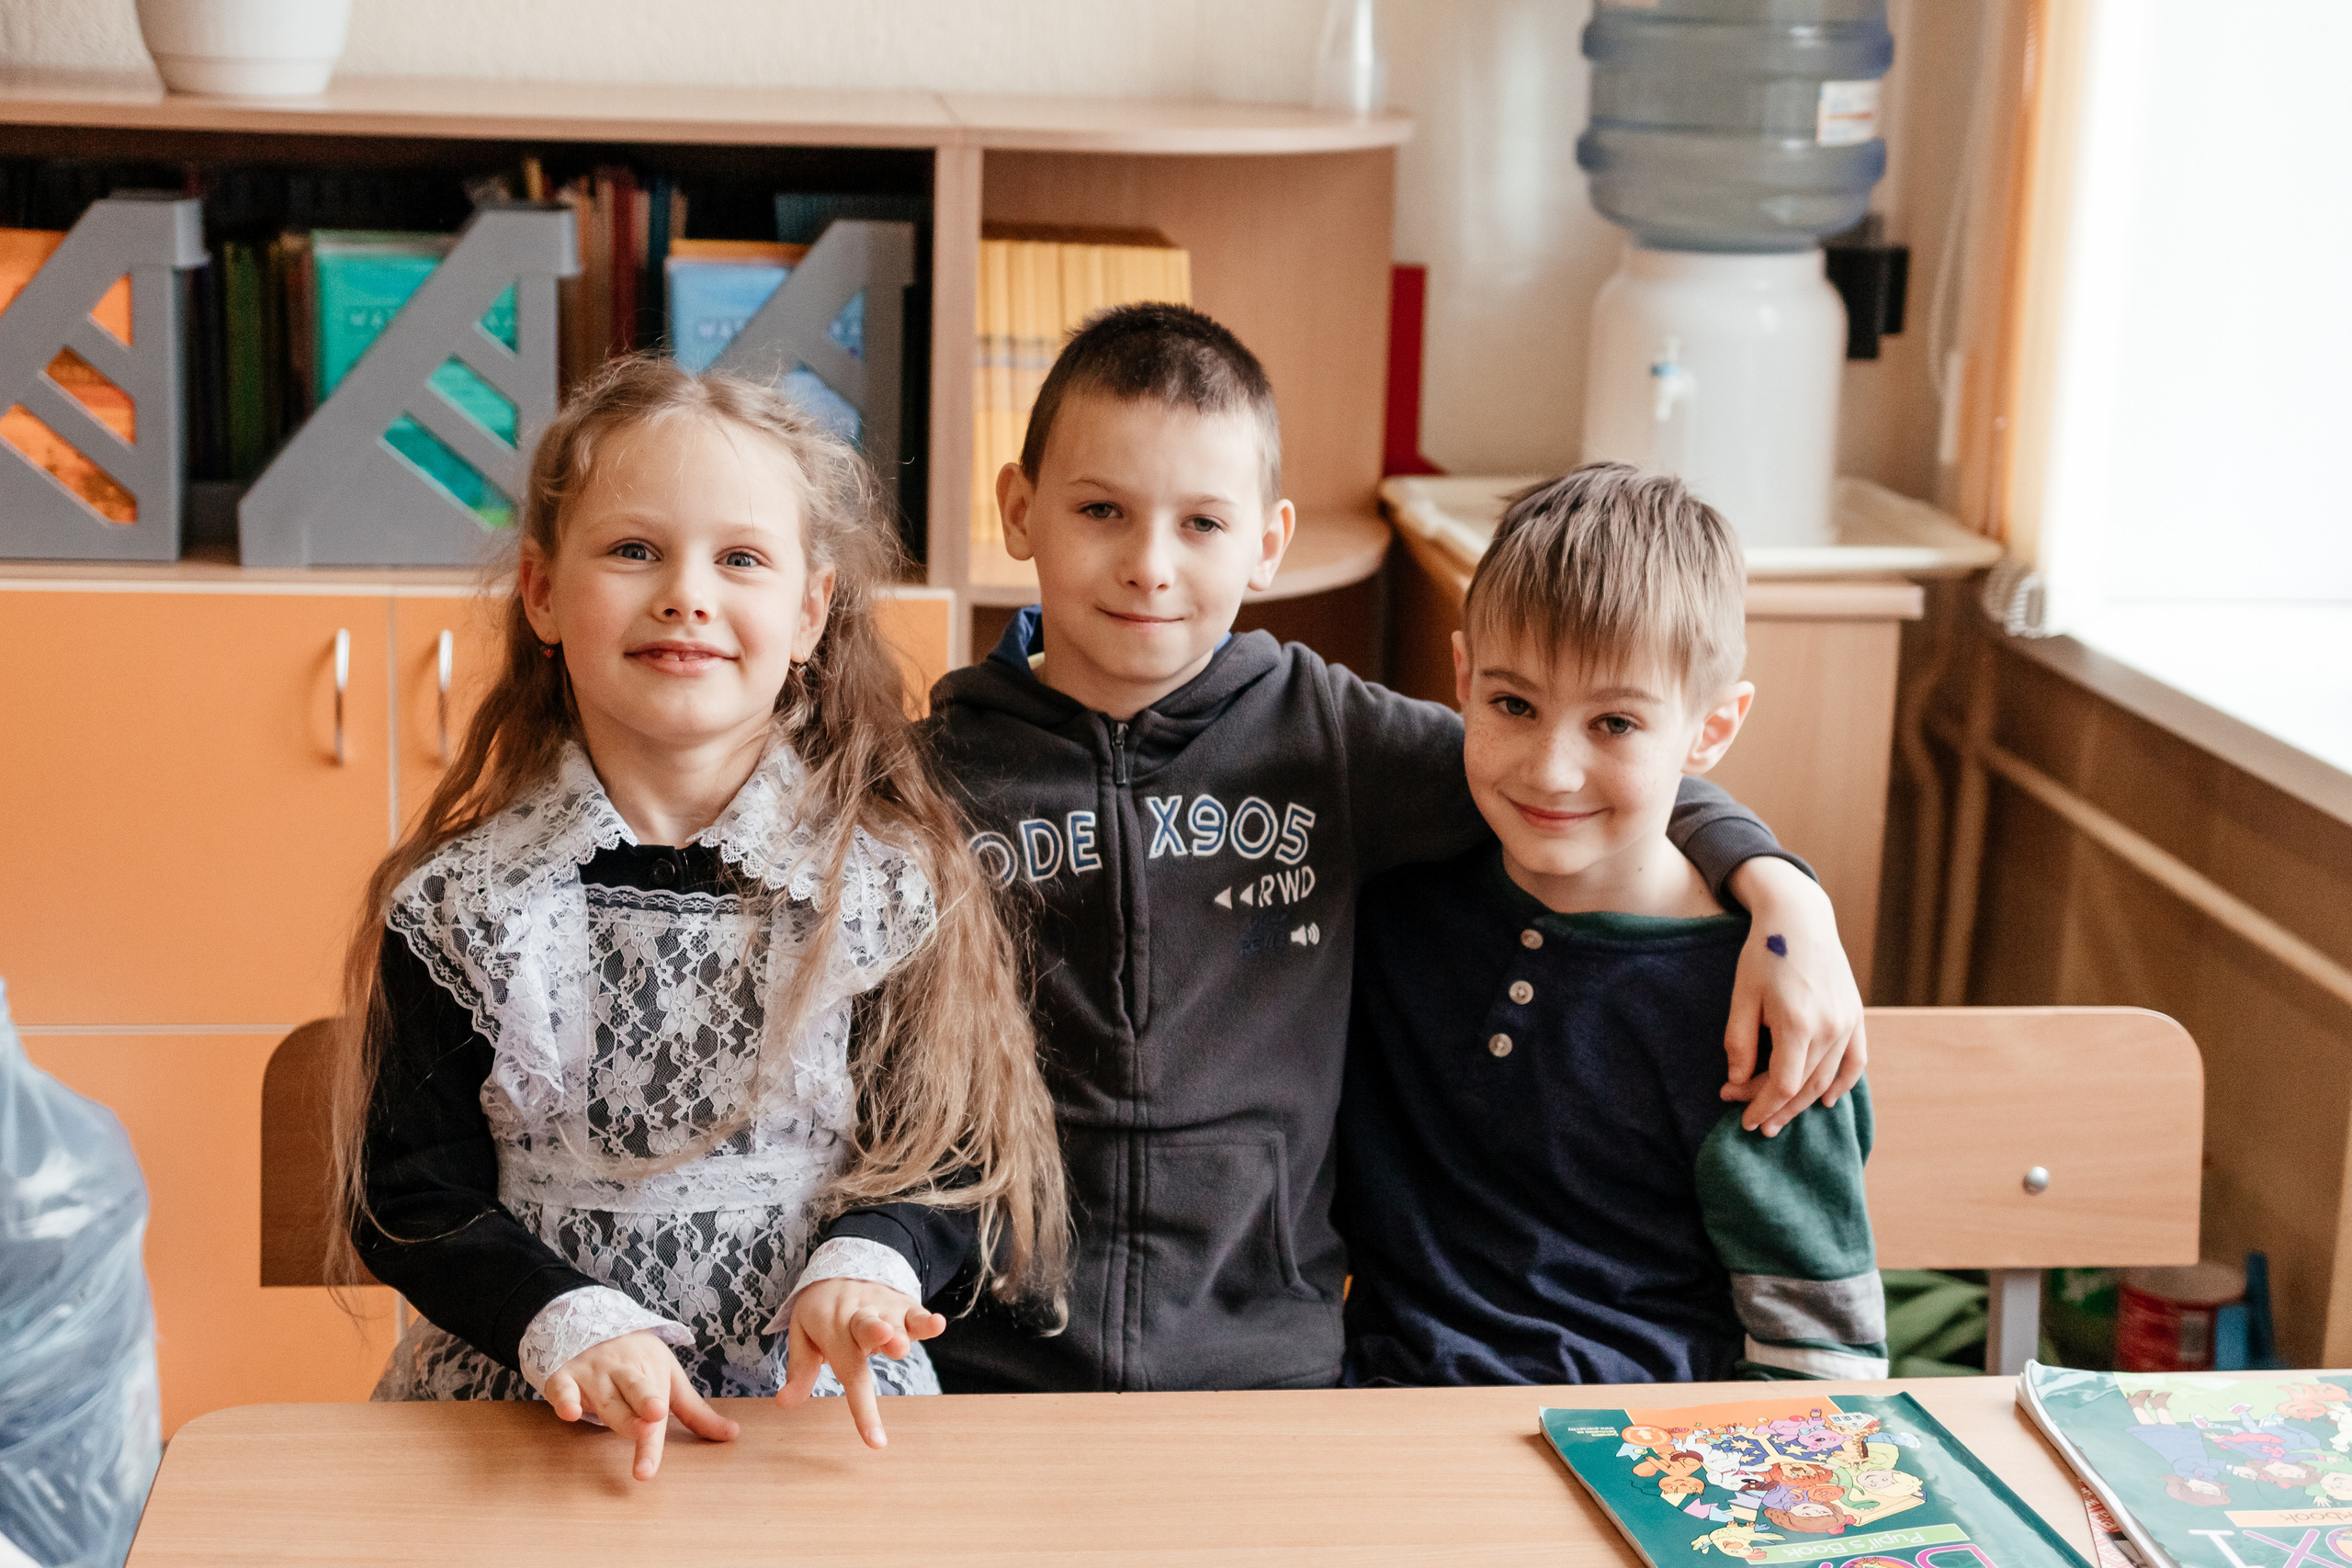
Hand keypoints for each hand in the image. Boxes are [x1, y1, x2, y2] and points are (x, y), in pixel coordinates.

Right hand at [543, 1329, 738, 1480]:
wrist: (593, 1319)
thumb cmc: (637, 1358)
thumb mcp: (668, 1377)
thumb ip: (694, 1411)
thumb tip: (732, 1435)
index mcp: (652, 1371)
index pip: (657, 1409)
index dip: (653, 1440)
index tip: (649, 1469)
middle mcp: (623, 1372)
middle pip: (634, 1395)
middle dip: (641, 1412)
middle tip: (651, 1425)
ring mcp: (593, 1373)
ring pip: (604, 1396)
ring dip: (613, 1408)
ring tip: (625, 1426)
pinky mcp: (564, 1375)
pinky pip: (563, 1387)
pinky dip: (565, 1398)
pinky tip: (570, 1412)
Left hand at [778, 1278, 945, 1449]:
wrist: (841, 1268)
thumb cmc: (821, 1313)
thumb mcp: (802, 1335)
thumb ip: (800, 1370)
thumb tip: (785, 1404)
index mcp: (831, 1327)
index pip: (849, 1372)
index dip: (863, 1410)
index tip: (876, 1441)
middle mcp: (858, 1315)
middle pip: (868, 1328)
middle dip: (877, 1335)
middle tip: (889, 1345)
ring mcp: (884, 1308)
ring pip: (896, 1321)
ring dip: (903, 1332)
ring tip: (902, 1344)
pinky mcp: (903, 1304)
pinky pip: (916, 1312)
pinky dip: (927, 1320)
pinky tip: (937, 1324)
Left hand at [1718, 858, 1865, 1134]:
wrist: (1800, 919)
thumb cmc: (1763, 954)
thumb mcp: (1742, 997)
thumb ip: (1739, 1043)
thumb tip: (1737, 1081)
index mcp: (1798, 1024)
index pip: (1782, 1085)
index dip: (1762, 1106)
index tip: (1743, 1119)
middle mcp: (1830, 1028)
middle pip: (1805, 1087)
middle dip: (1777, 1108)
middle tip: (1755, 1122)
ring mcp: (1848, 1023)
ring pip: (1828, 1079)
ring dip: (1804, 1102)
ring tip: (1780, 1116)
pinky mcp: (1856, 1016)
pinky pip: (1855, 1061)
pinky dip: (1843, 1084)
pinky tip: (1826, 1100)